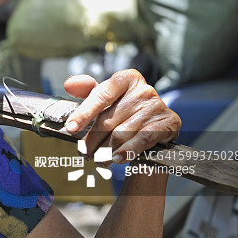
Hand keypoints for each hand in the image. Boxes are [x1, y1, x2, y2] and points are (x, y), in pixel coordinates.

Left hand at [62, 69, 179, 163]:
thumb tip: (69, 84)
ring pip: (122, 133)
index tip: (71, 128)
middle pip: (109, 119)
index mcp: (127, 78)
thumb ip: (87, 90)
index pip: (102, 94)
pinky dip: (127, 151)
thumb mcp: (105, 98)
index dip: (84, 112)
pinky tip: (117, 159)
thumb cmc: (123, 111)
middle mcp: (144, 89)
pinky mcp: (168, 123)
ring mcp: (158, 106)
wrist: (153, 127)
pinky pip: (141, 140)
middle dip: (93, 139)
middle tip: (84, 152)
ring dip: (106, 150)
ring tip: (98, 159)